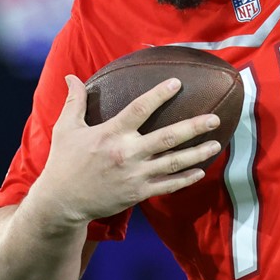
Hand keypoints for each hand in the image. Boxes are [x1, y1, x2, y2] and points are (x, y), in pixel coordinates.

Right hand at [31, 75, 222, 223]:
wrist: (61, 202)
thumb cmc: (64, 162)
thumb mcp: (65, 129)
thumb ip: (74, 102)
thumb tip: (71, 76)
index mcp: (111, 133)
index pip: (139, 109)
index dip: (159, 95)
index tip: (177, 83)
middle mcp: (127, 153)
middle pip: (167, 137)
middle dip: (193, 127)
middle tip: (215, 118)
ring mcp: (135, 175)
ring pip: (173, 162)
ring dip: (197, 154)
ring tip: (217, 144)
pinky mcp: (138, 193)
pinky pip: (168, 185)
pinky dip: (185, 179)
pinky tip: (201, 171)